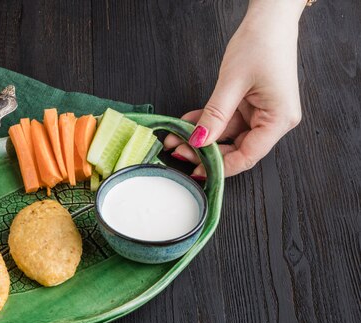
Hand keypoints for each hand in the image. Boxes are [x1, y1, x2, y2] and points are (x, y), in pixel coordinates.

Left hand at [165, 2, 303, 177]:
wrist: (269, 19)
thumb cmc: (261, 44)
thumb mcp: (232, 82)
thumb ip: (215, 115)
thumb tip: (198, 141)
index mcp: (279, 120)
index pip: (247, 156)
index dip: (220, 167)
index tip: (195, 170)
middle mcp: (273, 121)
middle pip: (237, 149)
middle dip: (205, 152)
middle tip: (178, 151)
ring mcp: (261, 113)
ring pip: (227, 136)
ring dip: (201, 138)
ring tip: (175, 138)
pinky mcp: (250, 106)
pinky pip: (225, 121)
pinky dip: (206, 123)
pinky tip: (186, 125)